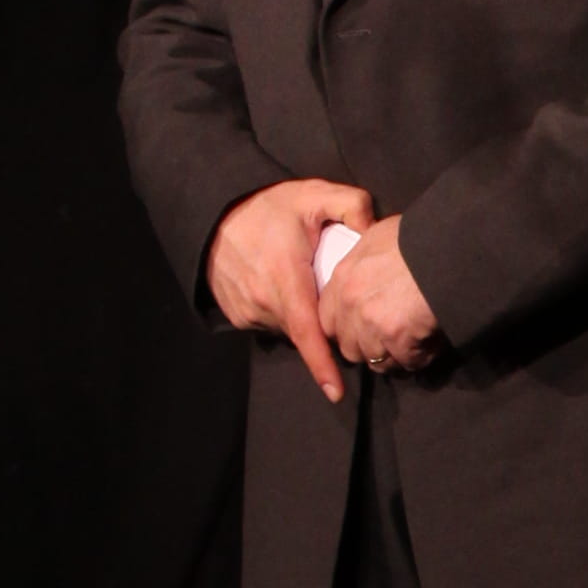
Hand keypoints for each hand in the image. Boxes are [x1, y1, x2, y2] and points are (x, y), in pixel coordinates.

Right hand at [204, 176, 374, 403]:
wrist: (213, 212)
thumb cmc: (266, 206)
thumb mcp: (312, 194)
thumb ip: (351, 204)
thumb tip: (374, 229)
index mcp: (286, 277)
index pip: (308, 332)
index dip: (322, 365)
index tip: (336, 393)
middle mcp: (263, 301)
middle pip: (304, 331)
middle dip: (322, 326)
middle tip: (328, 292)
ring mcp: (246, 311)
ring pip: (287, 329)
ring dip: (300, 316)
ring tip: (302, 281)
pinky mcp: (236, 315)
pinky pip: (269, 324)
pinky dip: (281, 313)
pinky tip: (281, 284)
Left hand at [318, 213, 442, 379]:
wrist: (448, 247)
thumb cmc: (419, 236)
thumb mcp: (380, 237)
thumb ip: (366, 262)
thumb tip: (372, 272)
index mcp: (343, 277)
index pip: (328, 320)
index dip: (347, 329)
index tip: (365, 329)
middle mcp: (351, 303)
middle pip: (349, 347)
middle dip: (369, 348)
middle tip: (392, 341)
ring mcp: (372, 323)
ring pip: (376, 360)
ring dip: (396, 356)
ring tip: (415, 344)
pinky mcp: (397, 338)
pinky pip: (406, 362)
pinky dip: (420, 357)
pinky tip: (431, 343)